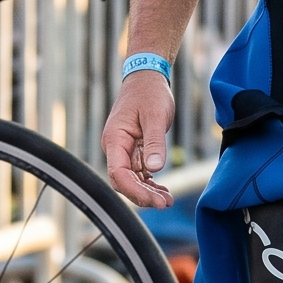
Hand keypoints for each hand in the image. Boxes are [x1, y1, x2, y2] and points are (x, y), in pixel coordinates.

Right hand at [100, 72, 175, 207]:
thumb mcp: (156, 116)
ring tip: (167, 200)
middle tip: (165, 203)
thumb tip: (154, 168)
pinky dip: (149, 183)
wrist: (147, 79)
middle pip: (123, 181)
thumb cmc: (149, 94)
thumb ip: (155, 142)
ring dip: (147, 191)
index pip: (118, 173)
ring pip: (131, 179)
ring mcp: (124, 150)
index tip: (154, 199)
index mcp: (115, 139)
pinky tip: (163, 190)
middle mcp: (115, 147)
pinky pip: (138, 172)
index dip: (134, 190)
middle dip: (142, 195)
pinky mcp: (133, 150)